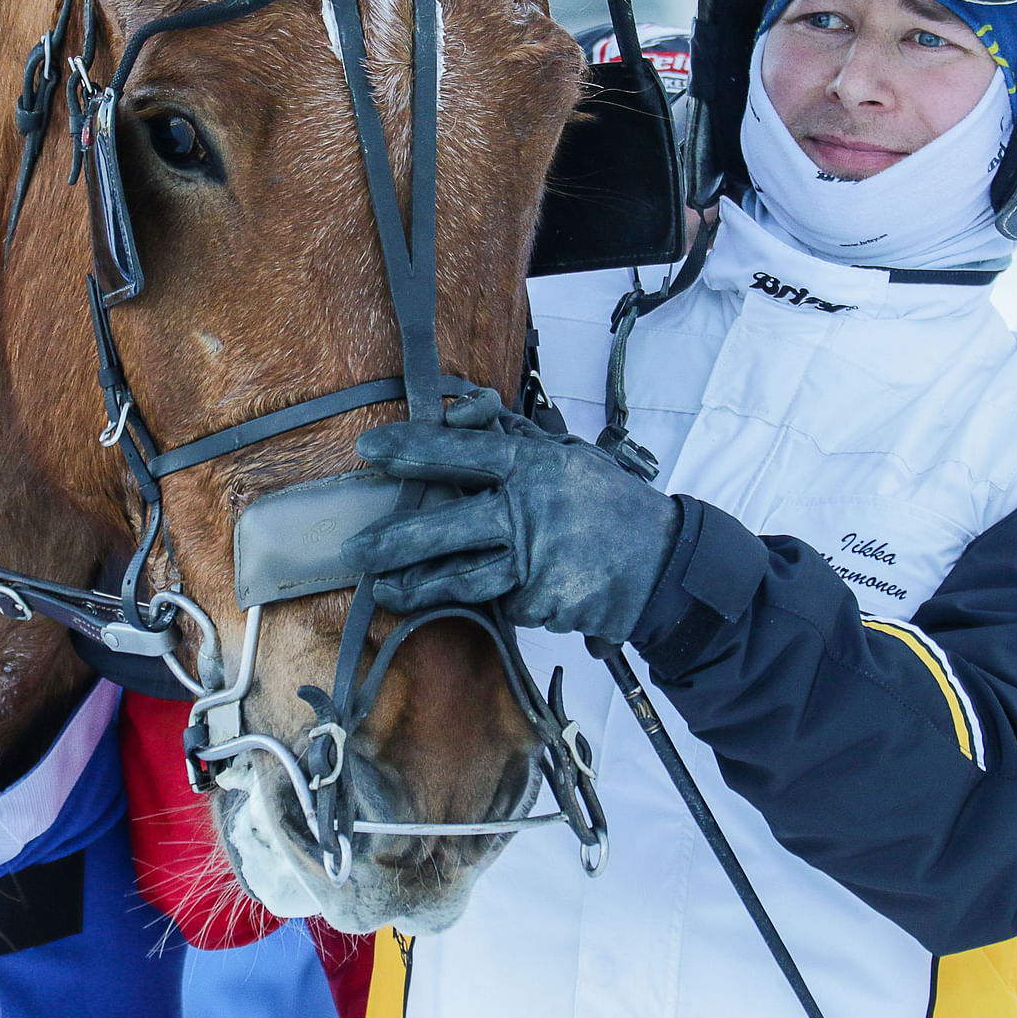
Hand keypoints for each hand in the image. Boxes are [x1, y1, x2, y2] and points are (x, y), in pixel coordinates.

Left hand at [342, 392, 682, 642]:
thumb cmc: (604, 500)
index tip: (369, 448)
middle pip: (445, 528)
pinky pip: (499, 601)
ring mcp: (534, 563)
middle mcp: (528, 513)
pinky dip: (490, 597)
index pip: (460, 453)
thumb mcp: (565, 454)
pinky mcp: (541, 603)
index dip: (412, 448)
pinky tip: (485, 595)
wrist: (662, 563)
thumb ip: (511, 436)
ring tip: (384, 588)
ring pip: (460, 578)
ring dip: (416, 587)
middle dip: (394, 540)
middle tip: (355, 548)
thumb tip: (458, 414)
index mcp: (532, 467)